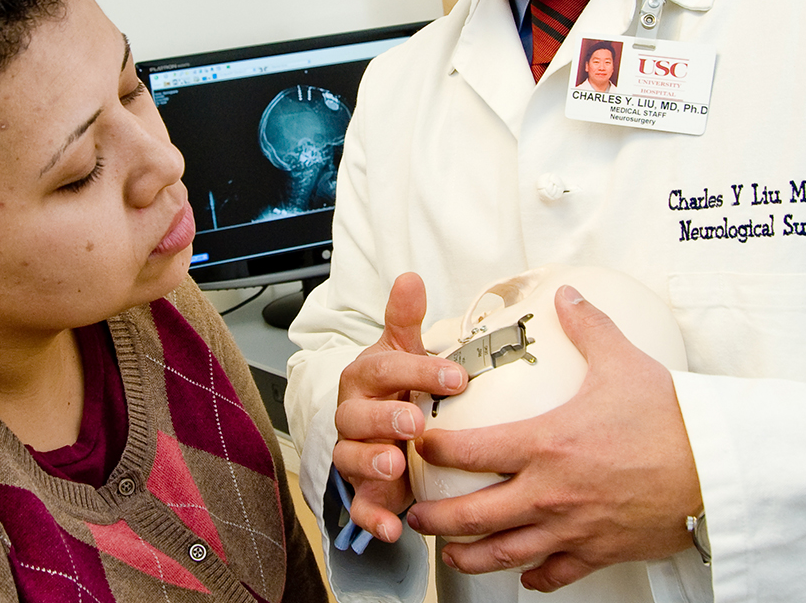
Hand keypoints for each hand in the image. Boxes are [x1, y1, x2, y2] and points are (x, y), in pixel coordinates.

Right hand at [331, 272, 465, 542]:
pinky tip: (394, 527)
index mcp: (365, 378)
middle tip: (414, 422)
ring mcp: (355, 453)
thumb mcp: (402, 352)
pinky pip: (360, 507)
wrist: (381, 432)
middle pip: (357, 415)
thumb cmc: (396, 389)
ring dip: (372, 461)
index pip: (383, 369)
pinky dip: (373, 518)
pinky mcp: (363, 490)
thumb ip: (404, 320)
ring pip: (351, 457)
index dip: (415, 371)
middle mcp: (354, 415)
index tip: (454, 377)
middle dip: (384, 418)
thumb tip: (410, 277)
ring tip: (398, 464)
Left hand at [406, 285, 701, 590]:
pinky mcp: (600, 552)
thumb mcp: (624, 363)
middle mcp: (551, 493)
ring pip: (505, 553)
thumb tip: (568, 295)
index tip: (420, 447)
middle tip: (416, 513)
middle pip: (473, 515)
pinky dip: (535, 576)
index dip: (435, 450)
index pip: (470, 451)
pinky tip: (524, 573)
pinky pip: (556, 573)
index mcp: (546, 444)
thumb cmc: (672, 418)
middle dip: (436, 517)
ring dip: (470, 555)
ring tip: (451, 553)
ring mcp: (573, 528)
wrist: (717, 468)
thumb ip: (587, 329)